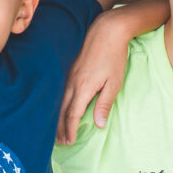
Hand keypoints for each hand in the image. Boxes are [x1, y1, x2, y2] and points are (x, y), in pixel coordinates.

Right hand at [60, 22, 136, 142]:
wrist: (107, 30)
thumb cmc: (114, 57)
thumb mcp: (114, 82)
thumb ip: (105, 104)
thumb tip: (99, 125)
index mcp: (83, 87)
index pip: (72, 114)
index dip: (70, 129)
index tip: (70, 142)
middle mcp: (72, 82)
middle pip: (61, 110)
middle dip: (60, 127)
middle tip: (60, 142)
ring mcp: (69, 74)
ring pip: (58, 100)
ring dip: (57, 116)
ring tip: (57, 129)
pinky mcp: (69, 68)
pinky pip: (60, 90)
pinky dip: (57, 103)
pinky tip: (59, 108)